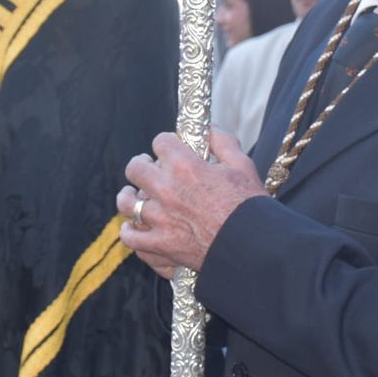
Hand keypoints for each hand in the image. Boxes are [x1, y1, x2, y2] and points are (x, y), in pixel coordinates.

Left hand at [117, 130, 265, 278]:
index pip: (161, 142)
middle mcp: (166, 190)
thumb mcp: (242, 165)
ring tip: (133, 196)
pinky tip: (136, 227)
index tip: (171, 147)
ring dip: (129, 197)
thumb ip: (223, 142)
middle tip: (149, 167)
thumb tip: (210, 129)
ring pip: (126, 203)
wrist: (252, 246)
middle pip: (135, 168)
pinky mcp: (160, 246)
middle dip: (141, 164)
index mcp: (185, 167)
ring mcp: (160, 220)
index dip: (166, 142)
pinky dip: (131, 232)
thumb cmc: (249, 206)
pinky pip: (131, 238)